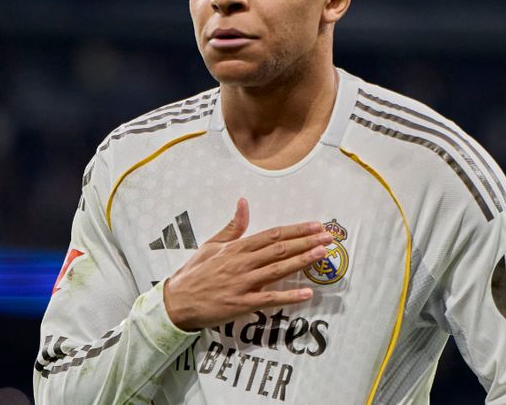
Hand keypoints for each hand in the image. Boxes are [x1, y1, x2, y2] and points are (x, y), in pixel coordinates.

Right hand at [163, 198, 332, 330]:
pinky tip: (307, 294)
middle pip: (280, 249)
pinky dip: (289, 297)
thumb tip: (244, 202)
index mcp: (237, 247)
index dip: (296, 230)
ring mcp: (243, 283)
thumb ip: (233, 226)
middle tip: (328, 237)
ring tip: (322, 254)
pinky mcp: (242, 304)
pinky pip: (269, 299)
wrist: (177, 301)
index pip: (273, 235)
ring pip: (278, 270)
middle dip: (307, 242)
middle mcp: (243, 263)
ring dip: (302, 261)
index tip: (315, 226)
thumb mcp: (212, 245)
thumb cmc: (195, 272)